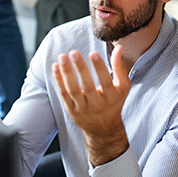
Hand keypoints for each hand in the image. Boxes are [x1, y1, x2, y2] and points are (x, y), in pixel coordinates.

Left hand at [52, 46, 130, 165]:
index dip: (99, 67)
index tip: (93, 53)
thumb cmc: (114, 102)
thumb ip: (119, 67)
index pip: (105, 81)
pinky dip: (58, 81)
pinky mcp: (71, 110)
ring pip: (72, 90)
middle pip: (87, 85)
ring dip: (66, 73)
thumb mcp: (122, 87)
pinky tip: (55, 67)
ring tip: (62, 57)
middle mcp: (97, 104)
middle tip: (74, 52)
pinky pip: (63, 94)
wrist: (103, 129)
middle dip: (80, 68)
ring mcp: (83, 108)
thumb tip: (119, 47)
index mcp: (111, 97)